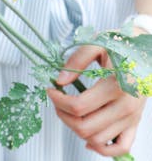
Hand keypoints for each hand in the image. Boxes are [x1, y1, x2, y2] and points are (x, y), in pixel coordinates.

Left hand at [47, 36, 146, 156]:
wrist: (146, 51)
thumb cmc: (120, 46)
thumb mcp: (96, 45)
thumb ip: (76, 60)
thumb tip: (60, 80)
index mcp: (116, 86)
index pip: (78, 106)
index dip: (58, 100)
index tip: (51, 90)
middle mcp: (126, 107)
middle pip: (84, 127)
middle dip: (63, 115)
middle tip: (57, 100)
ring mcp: (132, 118)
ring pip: (96, 140)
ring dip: (76, 129)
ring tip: (70, 112)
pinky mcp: (135, 124)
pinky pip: (120, 148)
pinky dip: (101, 148)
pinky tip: (88, 136)